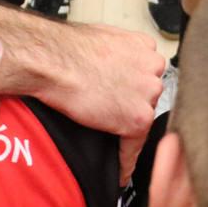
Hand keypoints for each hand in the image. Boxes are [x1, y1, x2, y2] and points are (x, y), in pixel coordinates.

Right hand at [36, 23, 166, 183]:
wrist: (54, 61)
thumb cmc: (66, 48)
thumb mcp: (102, 36)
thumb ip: (119, 51)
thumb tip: (111, 64)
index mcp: (144, 46)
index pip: (147, 73)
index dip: (134, 87)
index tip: (126, 97)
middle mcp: (153, 68)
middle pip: (148, 95)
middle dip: (132, 105)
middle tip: (110, 114)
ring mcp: (148, 95)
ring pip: (143, 118)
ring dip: (127, 128)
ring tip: (110, 138)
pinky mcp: (138, 119)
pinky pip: (134, 146)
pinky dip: (125, 159)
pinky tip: (120, 169)